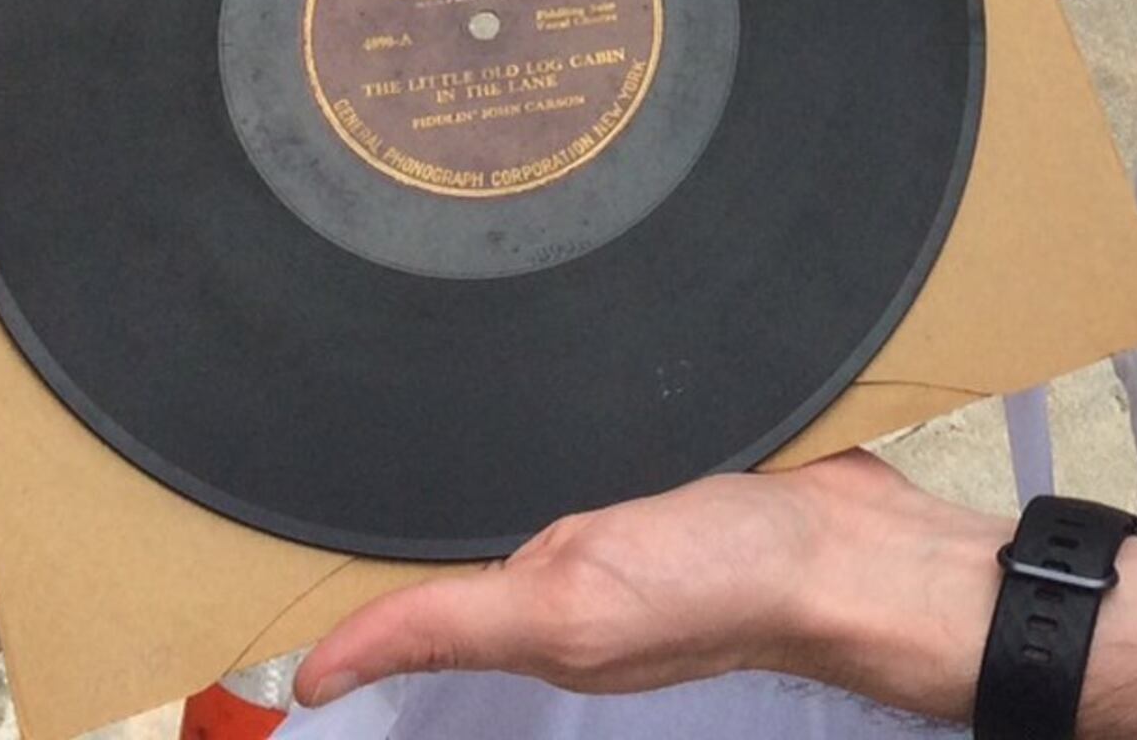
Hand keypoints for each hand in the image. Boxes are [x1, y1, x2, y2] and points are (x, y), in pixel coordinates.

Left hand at [291, 453, 992, 716]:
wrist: (853, 550)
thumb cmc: (723, 582)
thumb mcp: (568, 599)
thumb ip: (452, 621)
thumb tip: (320, 676)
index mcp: (537, 628)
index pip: (419, 629)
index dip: (353, 632)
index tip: (283, 639)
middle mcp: (574, 599)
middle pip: (464, 588)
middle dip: (398, 573)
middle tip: (323, 563)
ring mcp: (629, 560)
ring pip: (526, 534)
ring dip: (476, 519)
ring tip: (409, 520)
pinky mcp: (677, 512)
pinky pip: (595, 494)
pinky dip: (560, 479)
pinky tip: (550, 461)